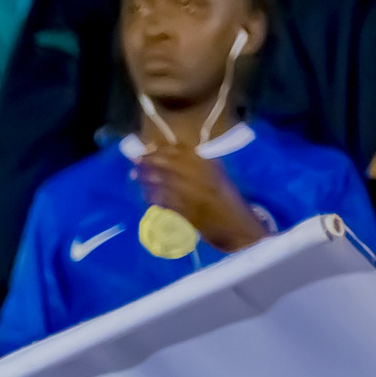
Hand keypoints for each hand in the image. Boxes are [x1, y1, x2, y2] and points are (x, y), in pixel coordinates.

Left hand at [135, 141, 269, 253]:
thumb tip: (169, 152)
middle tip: (135, 161)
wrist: (240, 228)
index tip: (147, 148)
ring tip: (136, 176)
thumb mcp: (217, 177)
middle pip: (171, 165)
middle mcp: (205, 179)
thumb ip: (198, 165)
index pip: (183, 152)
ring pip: (167, 184)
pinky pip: (168, 205)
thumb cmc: (226, 202)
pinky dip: (155, 199)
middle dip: (150, 162)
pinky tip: (147, 197)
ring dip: (149, 179)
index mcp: (212, 167)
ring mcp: (198, 197)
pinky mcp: (191, 215)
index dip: (162, 149)